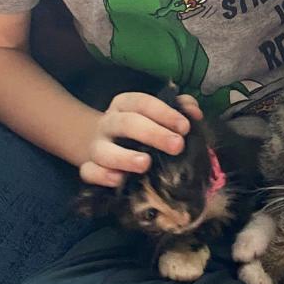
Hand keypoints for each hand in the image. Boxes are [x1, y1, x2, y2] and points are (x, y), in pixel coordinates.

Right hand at [79, 91, 202, 188]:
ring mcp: (97, 146)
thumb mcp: (158, 114)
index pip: (142, 102)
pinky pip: (88, 171)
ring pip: (104, 150)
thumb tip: (194, 112)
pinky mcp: (88, 167)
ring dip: (125, 157)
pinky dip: (101, 176)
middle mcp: (109, 122)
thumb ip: (179, 108)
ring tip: (145, 164)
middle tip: (177, 146)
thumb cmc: (140, 129)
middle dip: (153, 134)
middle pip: (127, 124)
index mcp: (125, 104)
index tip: (185, 127)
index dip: (164, 112)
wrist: (103, 144)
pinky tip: (119, 180)